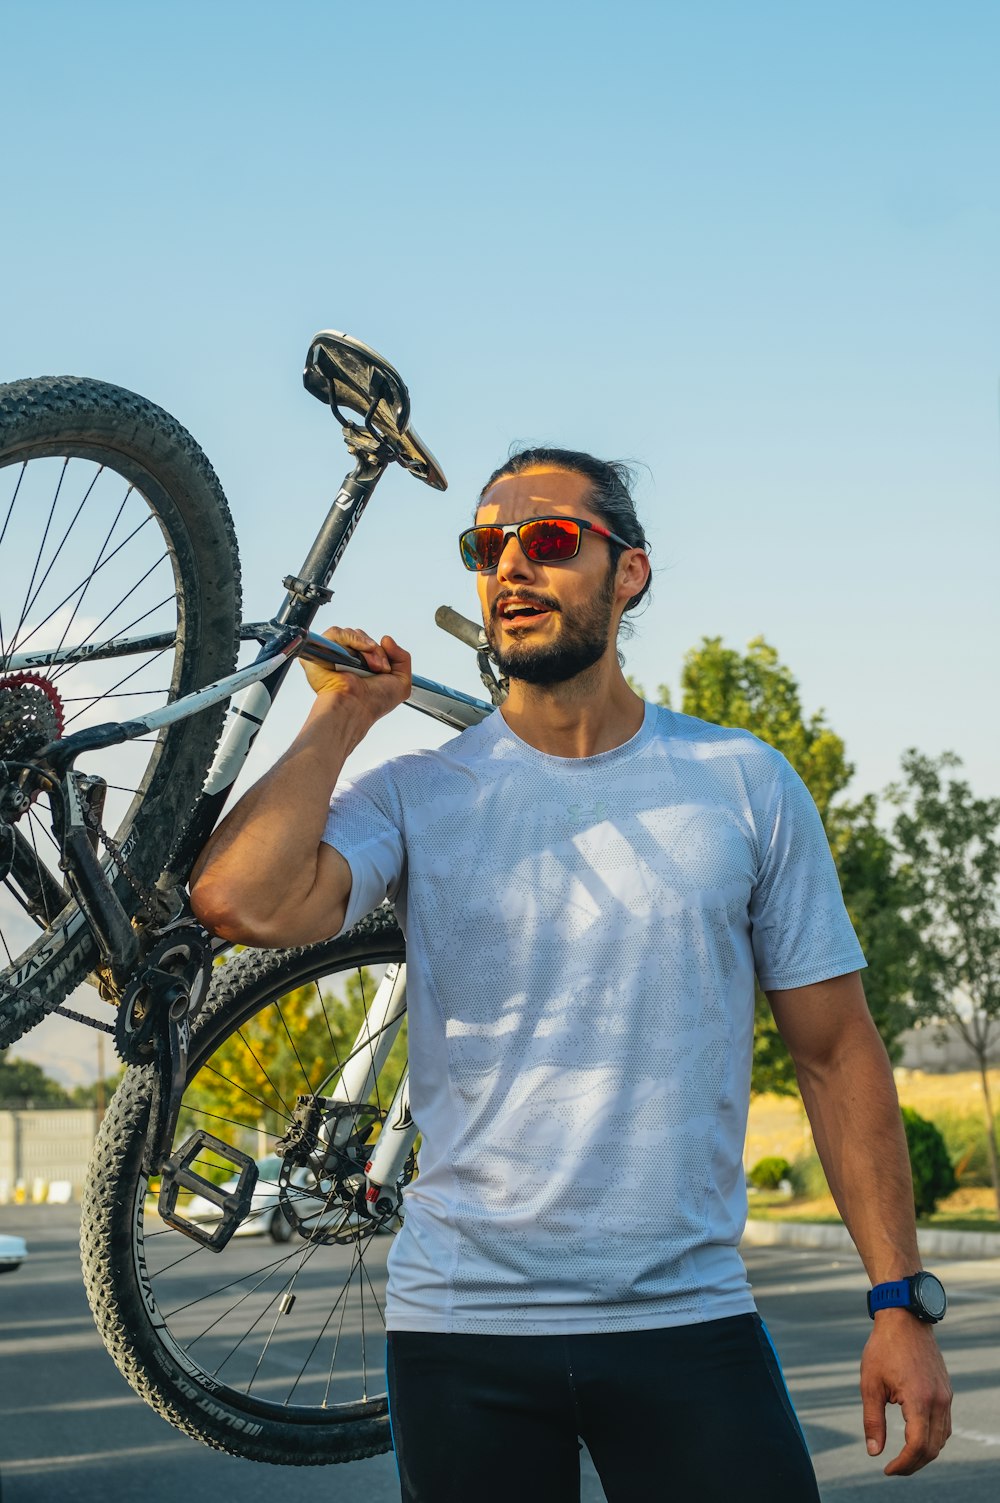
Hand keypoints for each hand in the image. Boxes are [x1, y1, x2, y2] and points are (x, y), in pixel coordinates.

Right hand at [302, 626, 411, 721]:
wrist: (357, 707)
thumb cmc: (374, 702)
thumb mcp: (402, 681)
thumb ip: (403, 657)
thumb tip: (386, 639)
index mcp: (361, 665)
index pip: (370, 643)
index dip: (381, 651)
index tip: (385, 668)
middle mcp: (346, 659)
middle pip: (361, 635)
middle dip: (374, 650)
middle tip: (377, 669)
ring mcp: (333, 654)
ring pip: (349, 633)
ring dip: (364, 646)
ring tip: (368, 666)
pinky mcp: (320, 652)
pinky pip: (334, 633)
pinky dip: (350, 639)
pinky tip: (356, 655)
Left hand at [860, 1310, 951, 1474]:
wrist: (904, 1318)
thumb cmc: (883, 1348)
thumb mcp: (870, 1384)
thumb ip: (873, 1420)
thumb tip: (874, 1452)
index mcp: (919, 1399)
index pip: (917, 1446)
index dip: (903, 1464)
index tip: (887, 1469)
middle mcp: (938, 1401)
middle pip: (932, 1448)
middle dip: (913, 1464)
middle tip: (893, 1468)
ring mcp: (945, 1396)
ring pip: (941, 1439)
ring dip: (924, 1453)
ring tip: (902, 1456)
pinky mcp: (946, 1391)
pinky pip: (944, 1424)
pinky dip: (932, 1437)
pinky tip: (914, 1436)